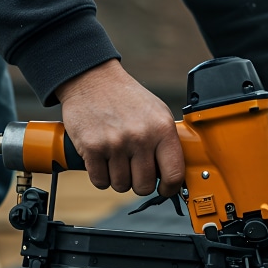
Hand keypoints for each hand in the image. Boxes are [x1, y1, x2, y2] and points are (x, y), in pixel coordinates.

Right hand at [54, 60, 184, 196]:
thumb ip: (167, 142)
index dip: (169, 188)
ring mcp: (115, 143)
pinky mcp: (92, 148)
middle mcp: (140, 137)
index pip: (174, 174)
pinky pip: (100, 181)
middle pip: (144, 186)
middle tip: (133, 169)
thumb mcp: (158, 114)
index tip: (164, 188)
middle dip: (138, 183)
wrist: (93, 79)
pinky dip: (100, 176)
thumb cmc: (127, 99)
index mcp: (162, 129)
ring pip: (120, 186)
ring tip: (116, 158)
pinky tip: (102, 160)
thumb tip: (174, 175)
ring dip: (118, 178)